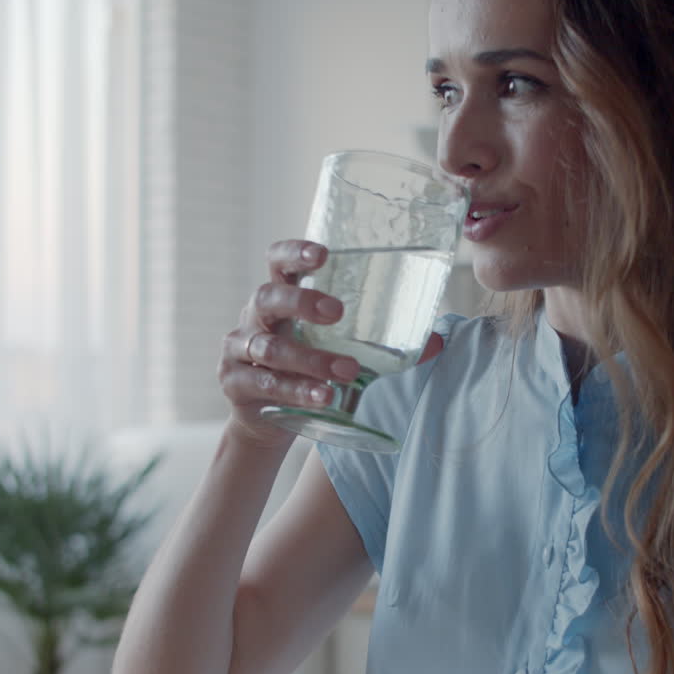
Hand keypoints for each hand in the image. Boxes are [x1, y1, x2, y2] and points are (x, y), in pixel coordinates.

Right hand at [219, 240, 444, 447]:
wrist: (269, 420)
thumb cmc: (309, 369)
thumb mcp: (340, 350)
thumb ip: (385, 345)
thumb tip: (438, 340)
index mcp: (281, 297)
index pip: (278, 263)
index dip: (295, 253)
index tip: (323, 254)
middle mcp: (255, 317)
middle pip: (269, 297)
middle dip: (303, 302)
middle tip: (338, 312)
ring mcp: (240, 350)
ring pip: (269, 348)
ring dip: (310, 359)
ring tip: (347, 371)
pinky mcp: (235, 383)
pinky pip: (265, 384)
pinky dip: (296, 390)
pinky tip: (322, 397)